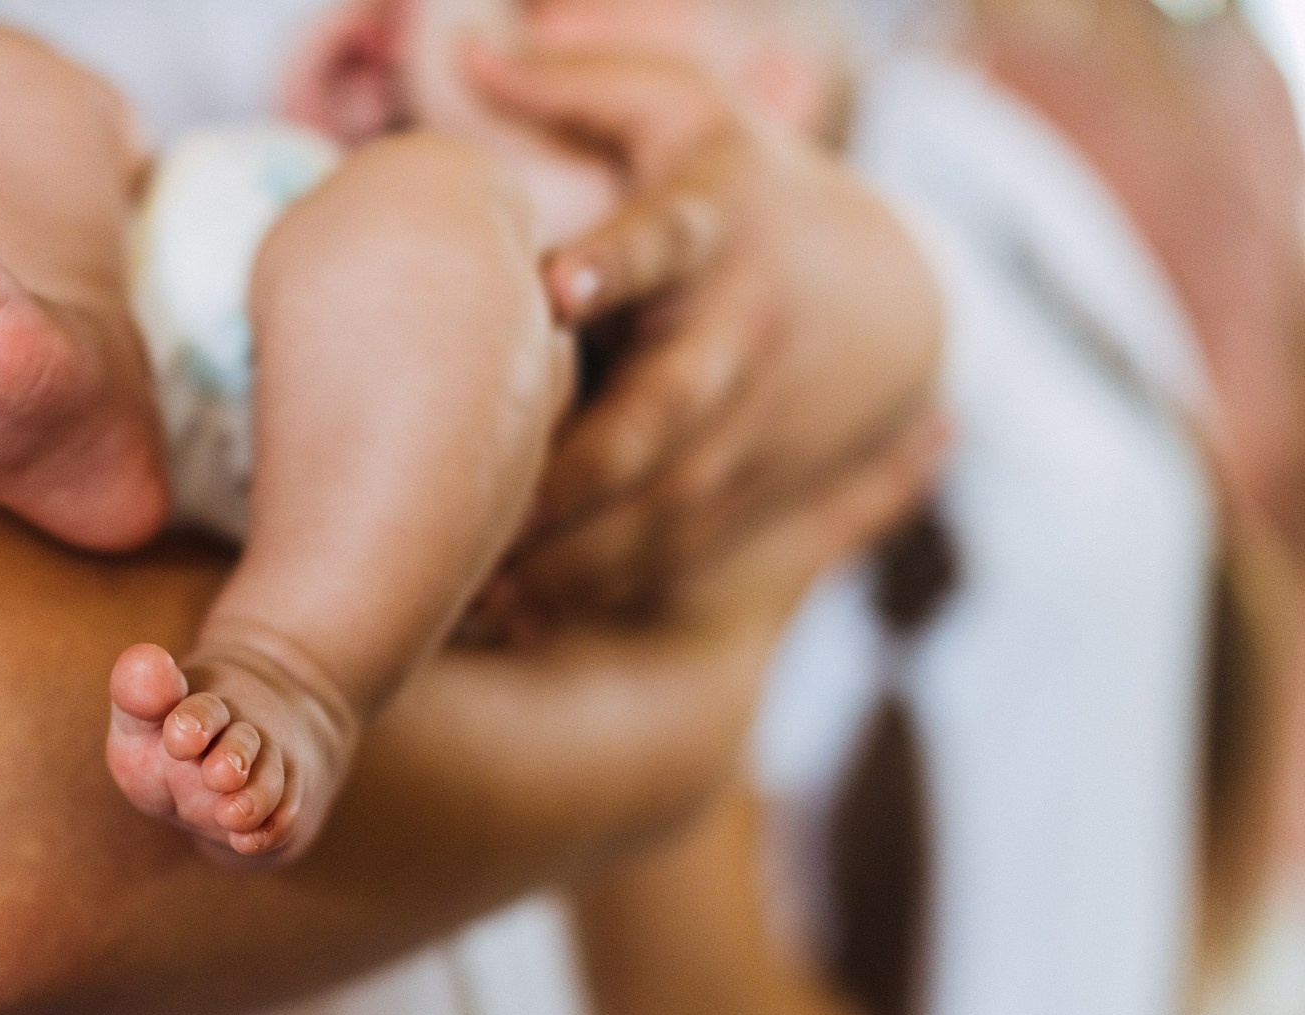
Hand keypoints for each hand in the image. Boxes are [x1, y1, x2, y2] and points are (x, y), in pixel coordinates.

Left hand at [464, 47, 944, 611]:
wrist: (887, 300)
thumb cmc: (739, 191)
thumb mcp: (685, 112)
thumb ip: (582, 84)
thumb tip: (467, 48)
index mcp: (713, 225)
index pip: (668, 235)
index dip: (620, 257)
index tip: (561, 282)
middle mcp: (733, 335)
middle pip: (659, 415)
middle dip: (574, 470)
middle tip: (478, 508)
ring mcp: (742, 429)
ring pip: (654, 510)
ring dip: (563, 558)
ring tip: (464, 594)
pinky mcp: (737, 498)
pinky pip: (658, 558)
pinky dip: (583, 593)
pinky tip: (498, 619)